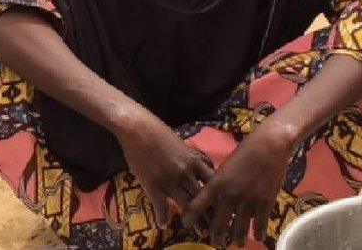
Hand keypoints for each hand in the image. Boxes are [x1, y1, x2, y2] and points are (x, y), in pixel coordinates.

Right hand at [113, 109, 214, 226]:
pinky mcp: (153, 185)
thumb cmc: (158, 131)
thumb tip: (202, 164)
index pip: (212, 183)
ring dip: (194, 221)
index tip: (224, 208)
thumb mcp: (181, 144)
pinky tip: (164, 224)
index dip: (218, 197)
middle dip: (210, 214)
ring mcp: (169, 180)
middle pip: (202, 198)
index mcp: (193, 161)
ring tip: (200, 233)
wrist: (137, 128)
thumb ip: (192, 157)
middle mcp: (185, 173)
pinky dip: (163, 216)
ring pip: (186, 205)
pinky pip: (161, 206)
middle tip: (217, 227)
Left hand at [182, 121, 296, 246]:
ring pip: (240, 228)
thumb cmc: (245, 152)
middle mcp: (229, 195)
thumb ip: (219, 184)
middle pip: (218, 224)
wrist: (269, 145)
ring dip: (238, 239)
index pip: (196, 205)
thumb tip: (214, 199)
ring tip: (237, 244)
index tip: (186, 226)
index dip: (190, 218)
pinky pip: (260, 224)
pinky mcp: (264, 202)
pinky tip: (259, 237)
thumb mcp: (225, 167)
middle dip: (217, 237)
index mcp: (216, 184)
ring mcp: (247, 200)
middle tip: (217, 243)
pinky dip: (259, 233)